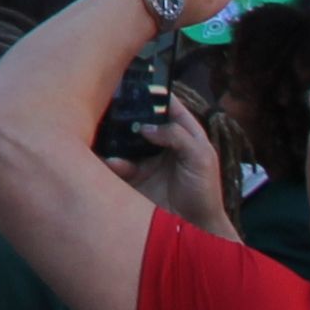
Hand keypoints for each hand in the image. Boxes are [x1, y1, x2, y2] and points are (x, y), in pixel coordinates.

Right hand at [115, 93, 232, 233]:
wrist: (193, 231)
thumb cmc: (205, 193)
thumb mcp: (201, 158)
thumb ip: (177, 136)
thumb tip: (146, 126)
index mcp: (183, 133)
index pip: (167, 105)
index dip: (153, 92)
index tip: (134, 79)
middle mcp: (161, 142)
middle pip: (139, 118)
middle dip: (125, 111)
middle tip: (108, 102)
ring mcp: (144, 158)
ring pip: (123, 137)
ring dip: (114, 135)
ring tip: (105, 133)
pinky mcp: (131, 176)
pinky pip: (116, 162)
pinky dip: (111, 161)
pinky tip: (113, 163)